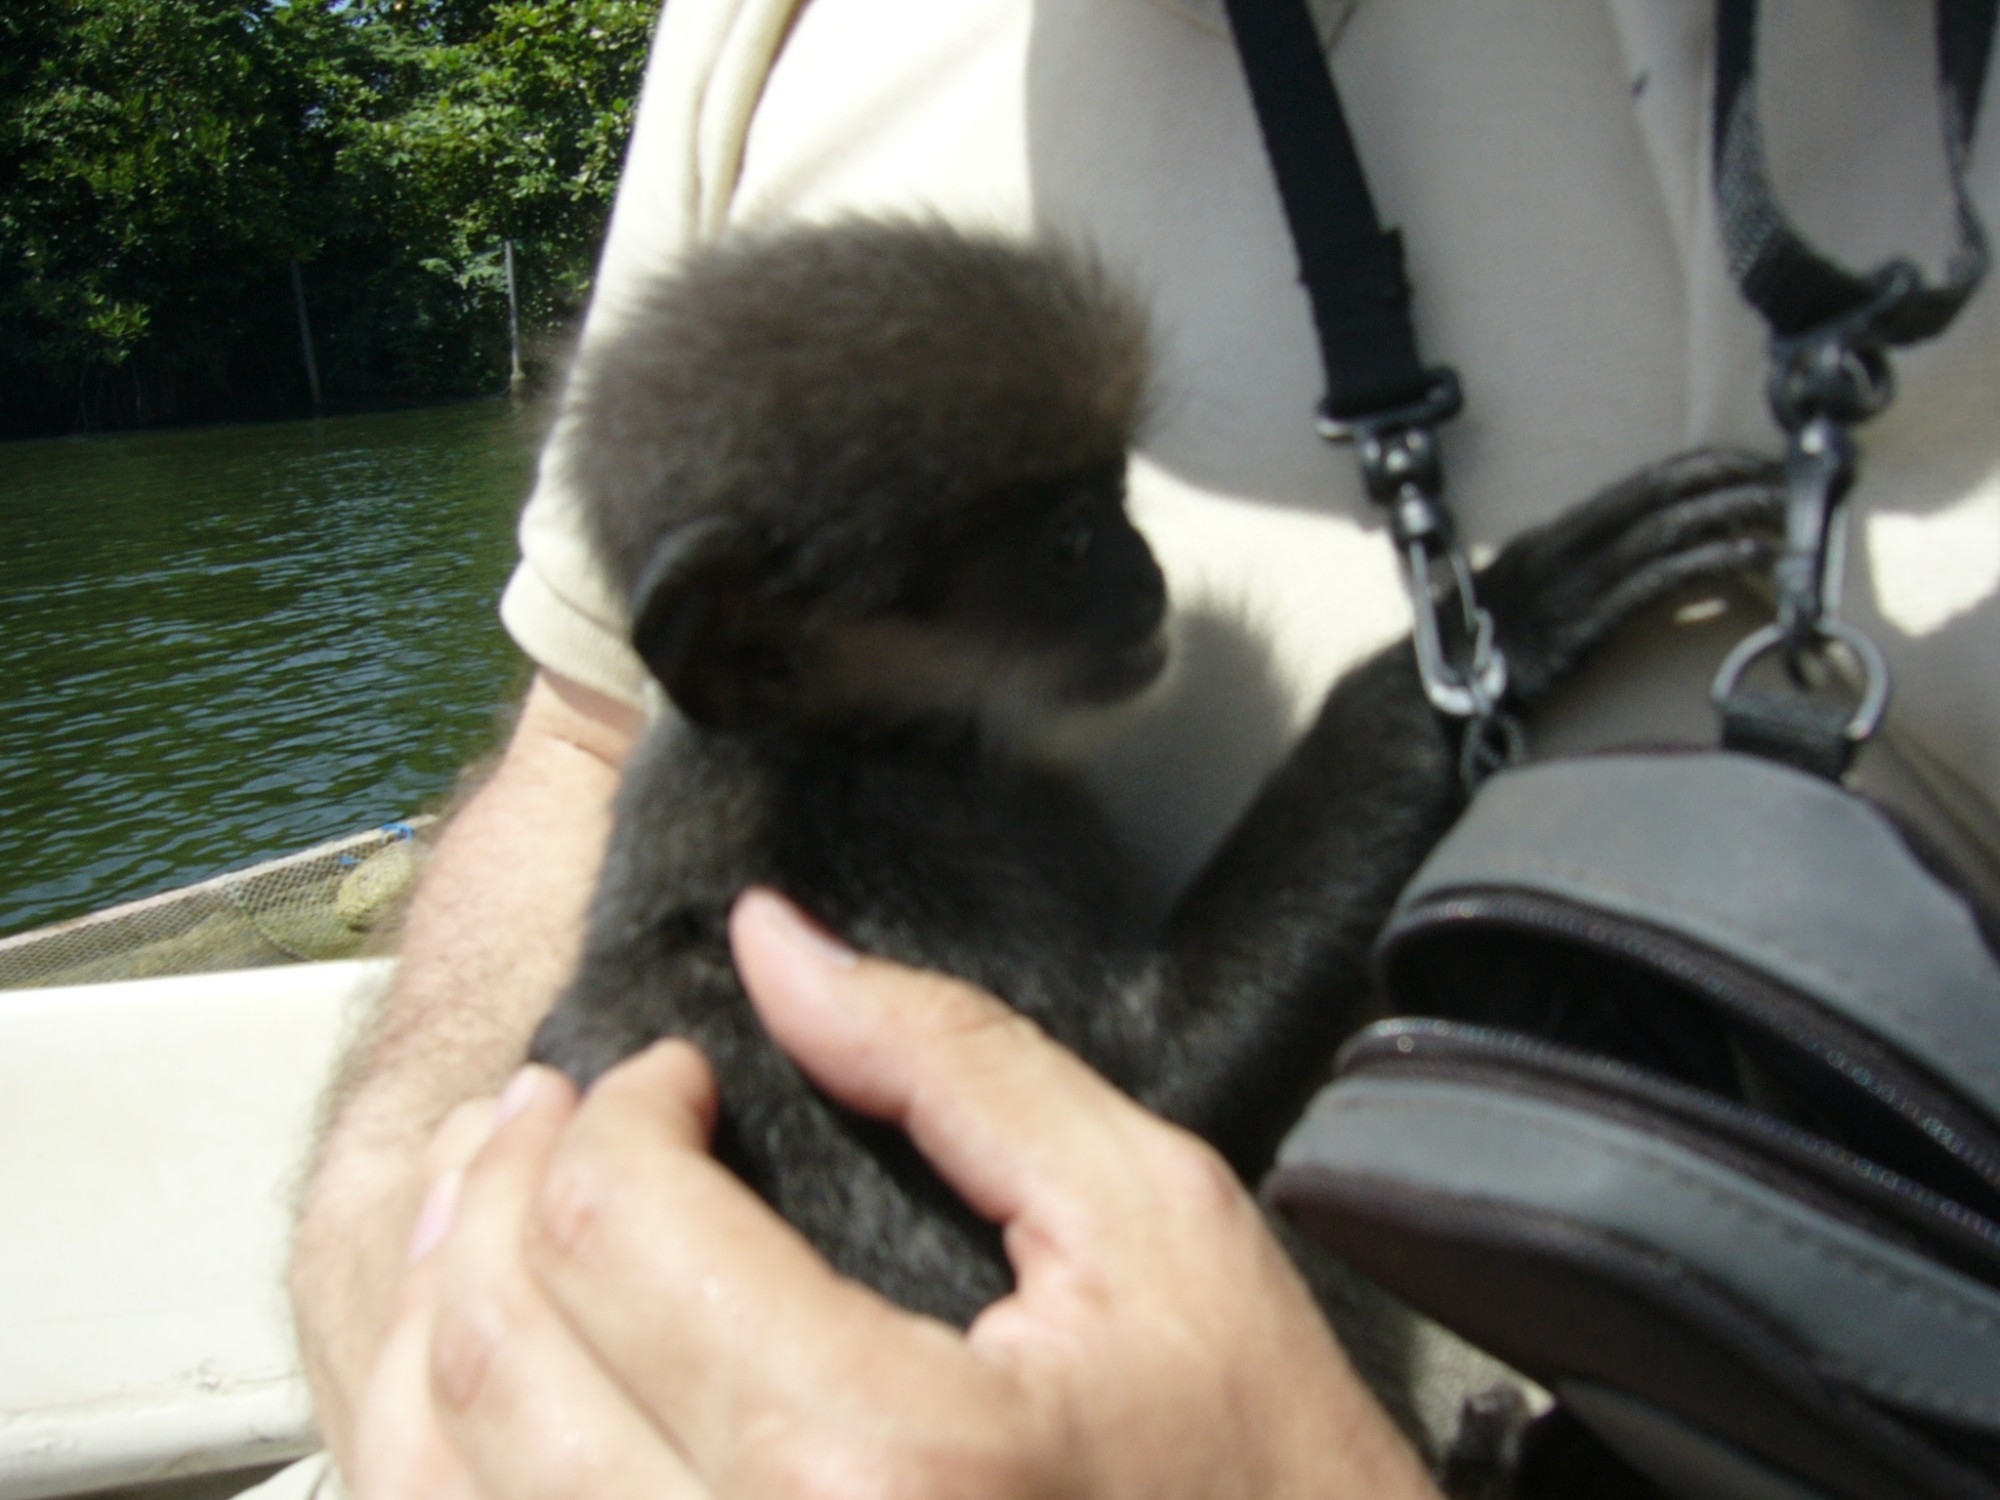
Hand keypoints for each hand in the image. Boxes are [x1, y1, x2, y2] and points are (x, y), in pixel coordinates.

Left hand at [351, 888, 1441, 1499]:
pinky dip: (443, 1459)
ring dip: (441, 1316)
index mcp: (877, 1461)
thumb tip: (775, 943)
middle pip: (495, 1355)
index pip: (620, 1227)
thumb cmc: (1265, 1485)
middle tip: (560, 1109)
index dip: (622, 1108)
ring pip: (435, 1484)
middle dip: (504, 1184)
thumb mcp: (1156, 1227)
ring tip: (495, 1210)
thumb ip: (953, 1062)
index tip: (674, 1078)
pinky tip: (493, 1382)